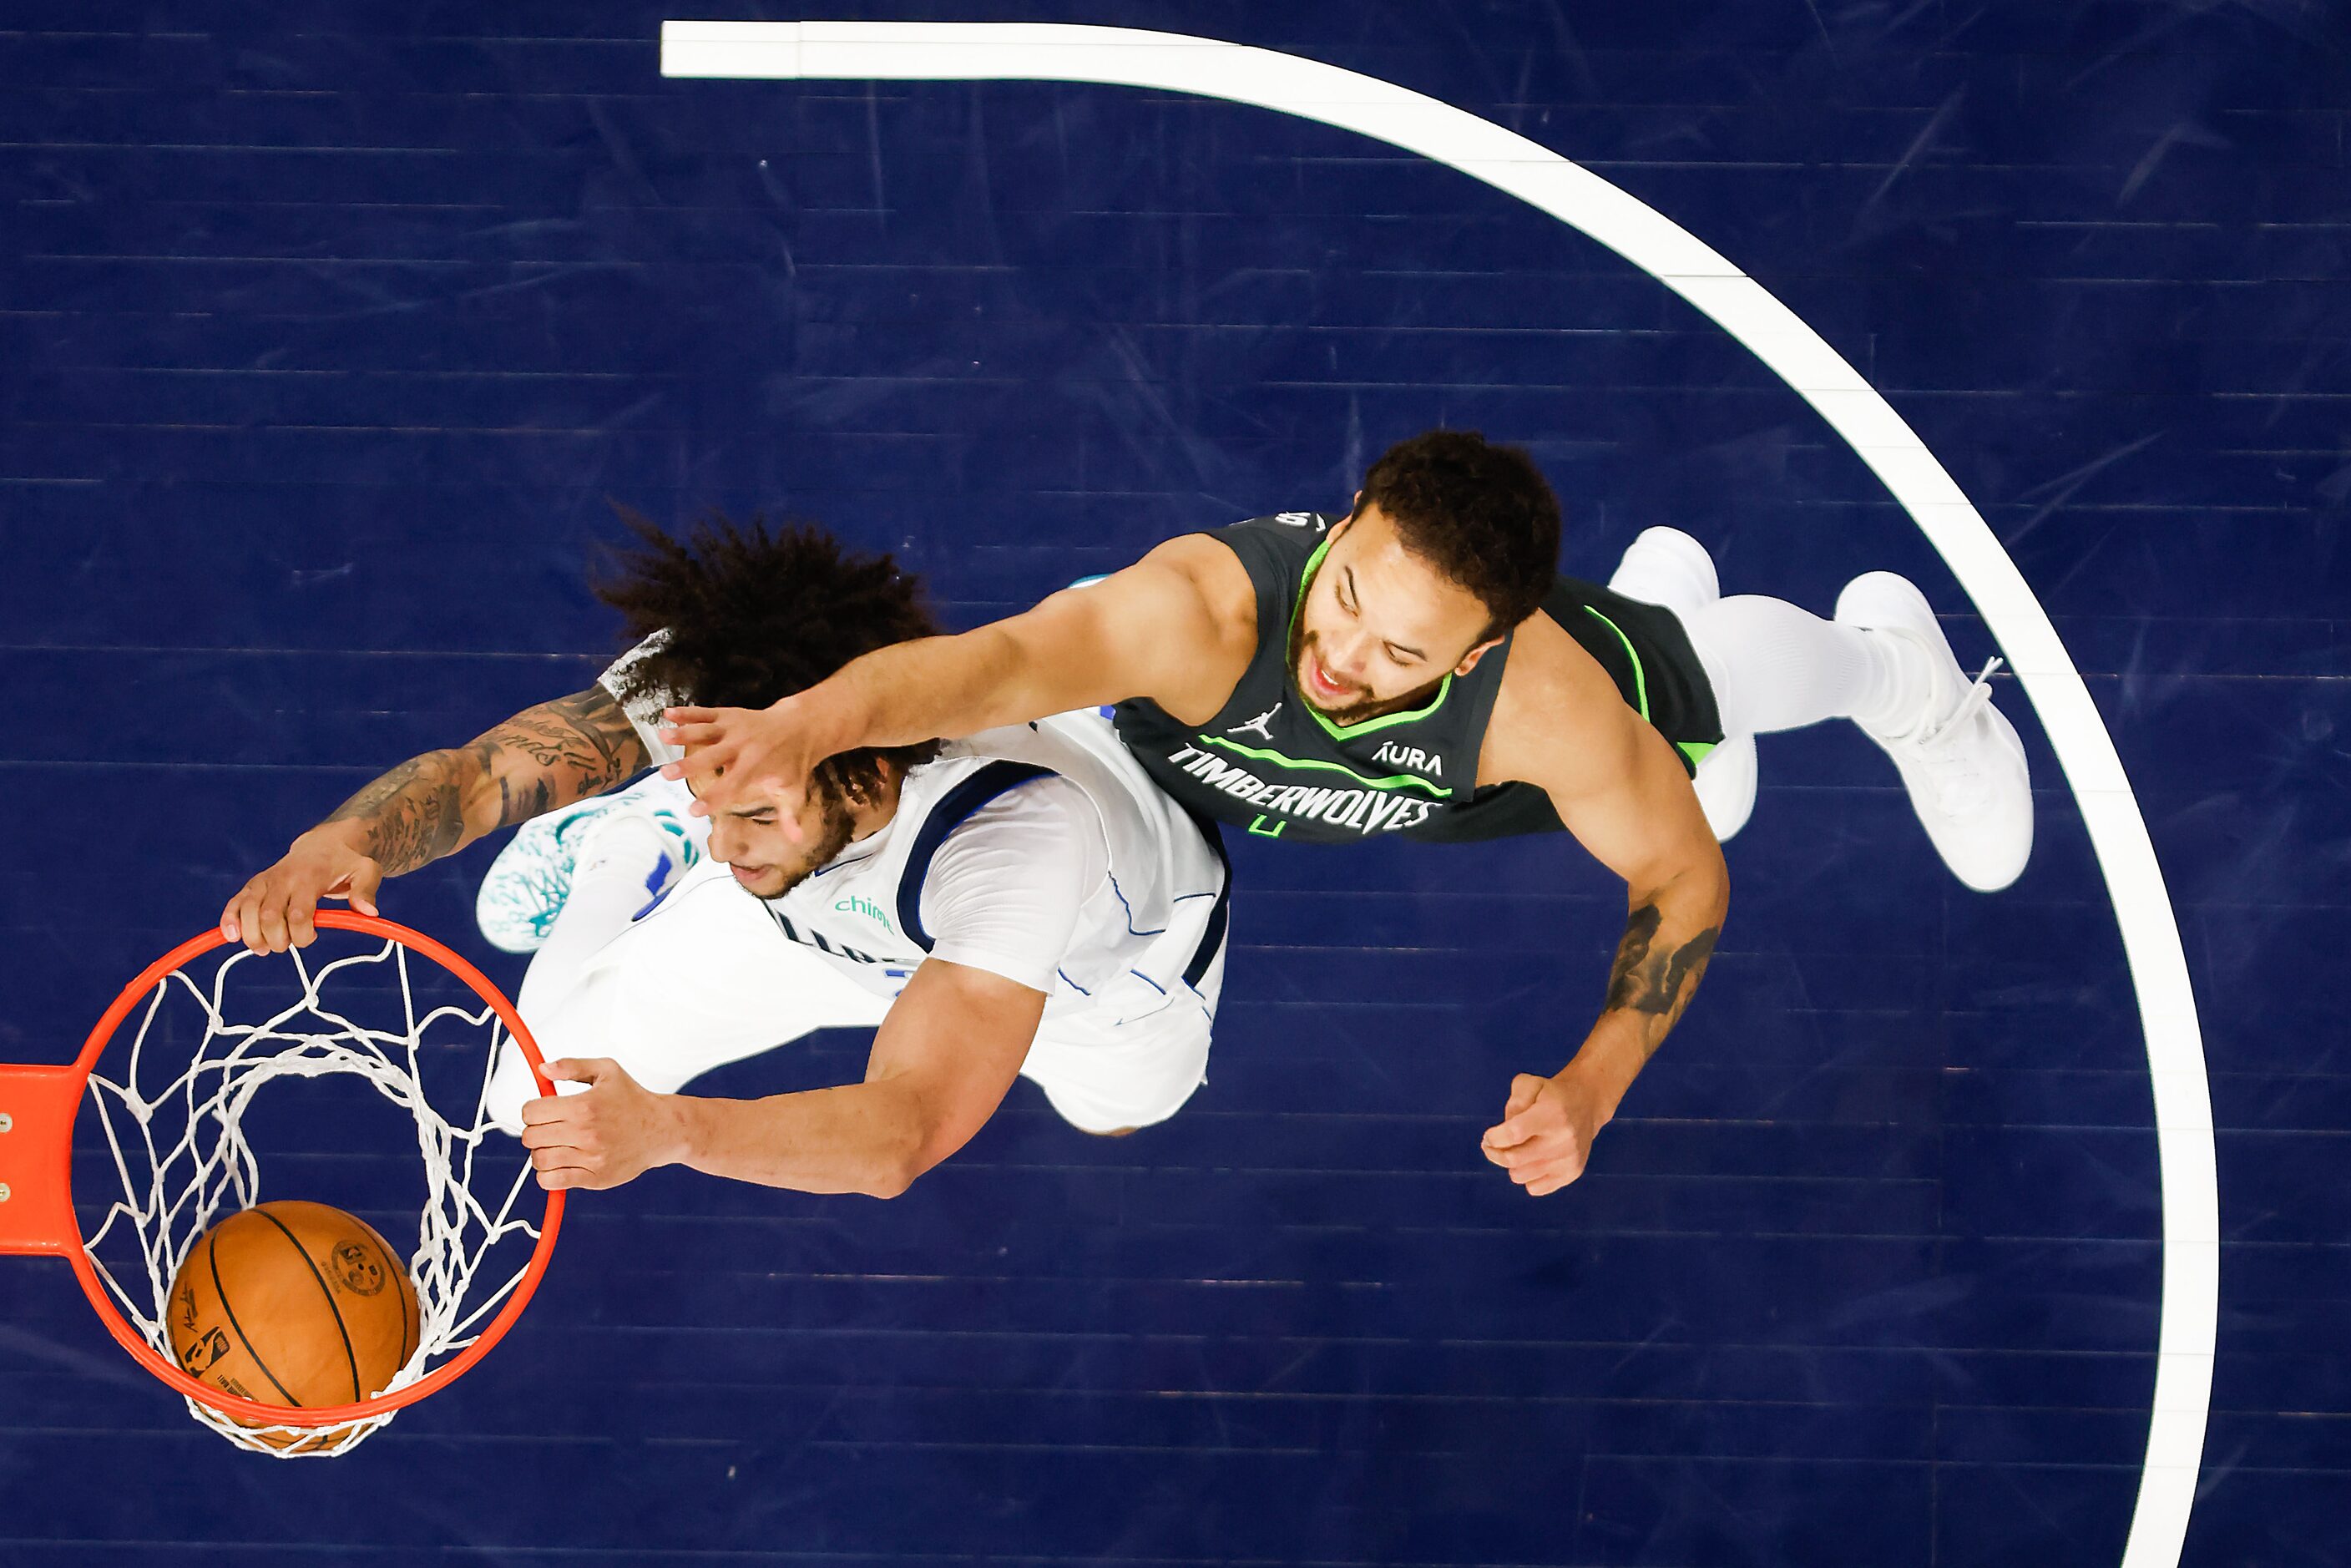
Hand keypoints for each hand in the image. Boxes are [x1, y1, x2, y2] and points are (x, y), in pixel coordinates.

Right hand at [220, 826, 385, 953]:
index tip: (312, 938)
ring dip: (252, 937)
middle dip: (276, 940)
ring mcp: (265, 881)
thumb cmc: (348, 861)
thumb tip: (369, 912)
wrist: (326, 844)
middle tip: (286, 946)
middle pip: (268, 917)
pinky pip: (235, 903)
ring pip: (247, 911)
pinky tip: (231, 937)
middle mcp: (282, 878)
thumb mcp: (367, 871)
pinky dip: (229, 920)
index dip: (302, 935)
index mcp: (309, 877)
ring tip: (264, 948)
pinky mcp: (253, 885)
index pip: (298, 914)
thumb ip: (366, 890)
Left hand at [519, 1058, 684, 1191]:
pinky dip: (548, 1175)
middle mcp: (585, 1133)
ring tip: (556, 1146)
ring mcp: (590, 1158)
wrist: (663, 1129)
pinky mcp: (595, 1178)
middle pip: (531, 1137)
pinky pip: (553, 1181)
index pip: (531, 1112)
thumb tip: (543, 1069)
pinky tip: (560, 1163)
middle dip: (535, 1131)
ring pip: (539, 1160)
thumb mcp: (607, 1071)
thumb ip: (572, 1066)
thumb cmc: (633, 1099)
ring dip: (541, 1153)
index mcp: (584, 1105)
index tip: (543, 1111)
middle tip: (549, 1128)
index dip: (533, 1110)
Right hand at [657, 697, 830, 835]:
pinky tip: (667, 714)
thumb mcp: (794, 791)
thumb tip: (796, 840)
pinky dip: (687, 713)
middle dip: (689, 765)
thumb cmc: (793, 764)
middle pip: (712, 756)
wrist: (801, 727)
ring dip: (684, 733)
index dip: (713, 798)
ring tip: (663, 737)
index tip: (693, 810)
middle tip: (667, 774)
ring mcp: (735, 728)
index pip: (731, 786)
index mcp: (755, 767)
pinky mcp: (729, 715)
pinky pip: (706, 713)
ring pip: (706, 730)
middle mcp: (743, 746)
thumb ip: (790, 816)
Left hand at [1480, 1067, 1611, 1195]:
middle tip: (1490, 1146)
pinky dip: (1527, 1178)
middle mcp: (1563, 1139)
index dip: (1494, 1138)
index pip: (1514, 1133)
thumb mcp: (1529, 1084)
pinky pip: (1535, 1188)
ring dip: (1511, 1165)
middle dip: (1494, 1153)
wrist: (1587, 1105)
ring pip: (1520, 1176)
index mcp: (1552, 1113)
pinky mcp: (1571, 1173)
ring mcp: (1568, 1159)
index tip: (1489, 1136)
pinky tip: (1531, 1161)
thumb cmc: (1551, 1095)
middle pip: (1514, 1159)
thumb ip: (1514, 1101)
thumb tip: (1506, 1128)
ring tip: (1515, 1150)